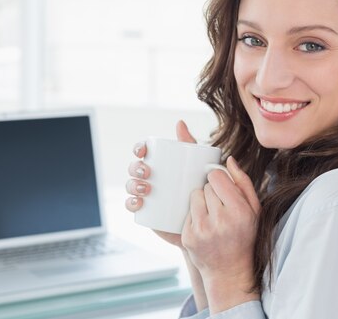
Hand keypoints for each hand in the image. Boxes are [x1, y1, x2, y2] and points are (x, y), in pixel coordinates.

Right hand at [125, 120, 196, 247]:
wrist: (206, 216)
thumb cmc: (199, 185)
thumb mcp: (195, 162)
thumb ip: (189, 143)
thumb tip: (179, 122)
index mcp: (158, 163)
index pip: (142, 152)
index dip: (138, 148)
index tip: (143, 151)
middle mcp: (149, 177)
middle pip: (134, 169)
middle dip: (135, 168)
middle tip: (147, 172)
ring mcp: (146, 195)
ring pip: (131, 186)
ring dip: (132, 185)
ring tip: (146, 189)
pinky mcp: (147, 211)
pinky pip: (133, 206)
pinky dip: (131, 203)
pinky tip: (138, 203)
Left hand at [181, 156, 260, 312]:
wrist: (230, 271)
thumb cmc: (244, 235)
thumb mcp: (254, 210)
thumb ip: (243, 182)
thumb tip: (229, 159)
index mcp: (239, 211)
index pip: (216, 177)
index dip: (218, 179)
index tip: (221, 187)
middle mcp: (221, 221)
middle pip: (205, 187)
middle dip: (211, 192)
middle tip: (218, 206)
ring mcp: (202, 230)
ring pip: (193, 197)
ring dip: (200, 201)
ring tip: (211, 215)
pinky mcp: (188, 238)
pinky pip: (186, 213)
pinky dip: (193, 216)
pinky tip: (204, 227)